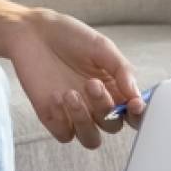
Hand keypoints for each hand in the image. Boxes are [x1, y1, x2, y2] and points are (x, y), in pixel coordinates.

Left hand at [7, 9, 147, 149]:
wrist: (32, 32)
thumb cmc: (69, 36)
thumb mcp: (102, 47)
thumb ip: (122, 70)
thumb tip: (136, 96)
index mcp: (114, 90)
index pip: (133, 115)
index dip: (138, 116)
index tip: (133, 104)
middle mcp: (96, 105)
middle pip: (112, 126)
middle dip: (104, 108)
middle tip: (91, 83)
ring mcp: (74, 113)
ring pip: (91, 139)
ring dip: (84, 121)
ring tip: (70, 94)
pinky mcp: (51, 116)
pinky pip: (64, 134)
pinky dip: (63, 121)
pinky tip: (55, 97)